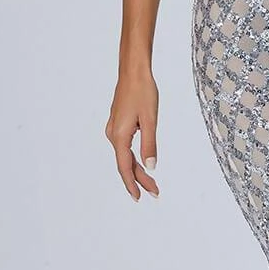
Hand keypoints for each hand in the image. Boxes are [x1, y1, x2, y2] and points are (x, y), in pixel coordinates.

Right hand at [105, 69, 159, 202]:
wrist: (133, 72)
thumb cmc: (143, 92)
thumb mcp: (150, 119)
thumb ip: (150, 144)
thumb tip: (151, 167)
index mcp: (120, 135)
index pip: (125, 167)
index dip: (132, 184)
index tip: (140, 198)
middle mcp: (113, 134)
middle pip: (125, 164)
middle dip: (140, 180)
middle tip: (155, 192)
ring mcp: (113, 129)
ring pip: (125, 156)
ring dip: (137, 170)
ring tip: (151, 183)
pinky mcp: (117, 124)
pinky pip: (124, 147)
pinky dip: (133, 158)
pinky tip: (141, 163)